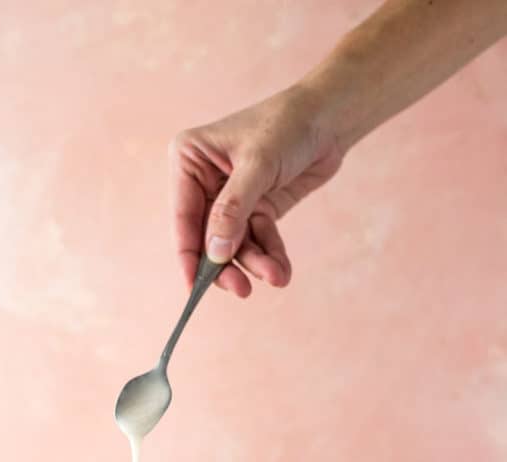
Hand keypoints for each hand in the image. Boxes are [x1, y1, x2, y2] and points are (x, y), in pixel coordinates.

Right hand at [169, 87, 343, 297]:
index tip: (193, 289)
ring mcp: (231, 198)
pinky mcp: (257, 208)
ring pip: (236, 244)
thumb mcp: (258, 166)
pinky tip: (281, 270)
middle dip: (227, 265)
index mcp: (190, 160)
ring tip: (276, 276)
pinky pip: (258, 240)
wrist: (330, 117)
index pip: (184, 217)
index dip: (188, 255)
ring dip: (255, 263)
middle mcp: (205, 181)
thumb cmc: (288, 126)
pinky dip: (270, 256)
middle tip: (242, 290)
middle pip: (208, 237)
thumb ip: (233, 211)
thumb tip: (215, 253)